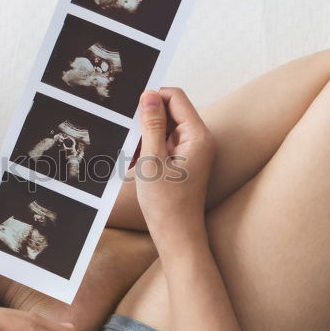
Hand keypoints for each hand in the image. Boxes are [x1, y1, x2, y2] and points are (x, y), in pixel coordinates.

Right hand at [135, 88, 214, 237]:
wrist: (177, 236)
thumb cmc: (166, 203)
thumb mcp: (152, 159)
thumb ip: (151, 125)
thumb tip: (148, 95)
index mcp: (197, 136)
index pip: (175, 97)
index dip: (152, 98)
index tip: (131, 112)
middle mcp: (199, 139)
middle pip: (171, 110)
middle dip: (147, 119)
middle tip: (130, 137)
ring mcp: (193, 151)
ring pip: (165, 127)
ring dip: (146, 136)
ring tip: (134, 156)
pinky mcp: (185, 161)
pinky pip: (165, 143)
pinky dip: (149, 148)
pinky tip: (137, 164)